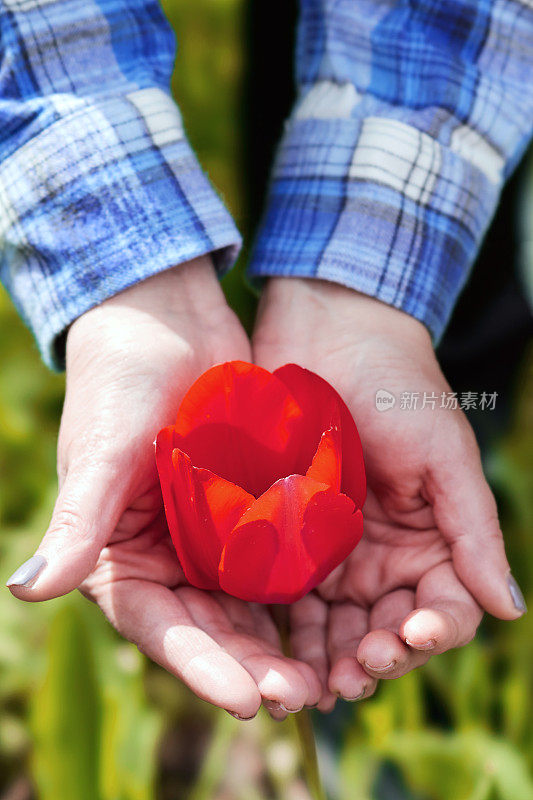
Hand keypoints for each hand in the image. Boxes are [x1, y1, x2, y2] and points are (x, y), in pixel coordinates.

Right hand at [7, 259, 320, 717]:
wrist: (168, 318)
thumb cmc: (121, 378)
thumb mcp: (103, 450)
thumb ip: (77, 522)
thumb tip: (26, 592)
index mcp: (117, 556)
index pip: (159, 627)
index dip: (201, 667)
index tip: (247, 701)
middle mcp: (163, 558)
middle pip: (209, 628)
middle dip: (251, 665)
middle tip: (299, 695)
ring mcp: (208, 537)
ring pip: (247, 606)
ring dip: (280, 641)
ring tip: (325, 674)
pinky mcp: (244, 511)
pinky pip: (273, 561)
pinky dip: (299, 590)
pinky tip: (336, 615)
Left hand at [253, 277, 525, 710]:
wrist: (326, 329)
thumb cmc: (397, 383)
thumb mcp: (444, 452)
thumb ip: (473, 529)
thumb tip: (509, 610)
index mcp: (433, 537)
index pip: (444, 607)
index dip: (431, 631)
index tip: (408, 636)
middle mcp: (386, 552)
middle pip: (386, 628)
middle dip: (373, 658)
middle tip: (350, 675)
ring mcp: (334, 548)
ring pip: (337, 626)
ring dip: (327, 659)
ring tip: (308, 683)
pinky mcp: (286, 535)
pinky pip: (290, 596)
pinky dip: (287, 629)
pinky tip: (274, 649)